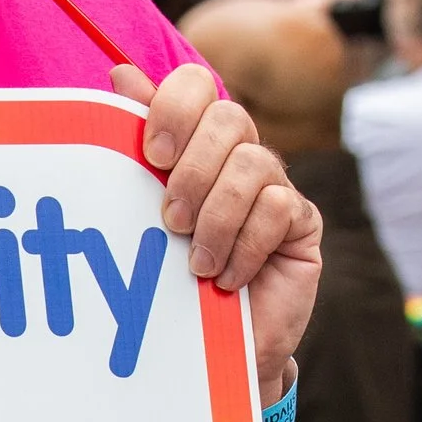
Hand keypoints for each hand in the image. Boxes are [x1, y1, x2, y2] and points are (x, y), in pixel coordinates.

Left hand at [114, 61, 323, 396]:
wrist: (207, 349)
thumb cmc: (166, 279)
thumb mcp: (140, 213)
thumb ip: (133, 146)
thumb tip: (120, 73)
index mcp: (194, 143)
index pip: (196, 86)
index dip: (175, 107)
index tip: (152, 153)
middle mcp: (238, 155)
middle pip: (228, 118)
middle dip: (192, 171)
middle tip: (170, 221)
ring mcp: (274, 186)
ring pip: (253, 164)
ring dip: (217, 217)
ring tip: (195, 264)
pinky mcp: (301, 222)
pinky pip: (277, 208)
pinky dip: (245, 245)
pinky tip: (227, 276)